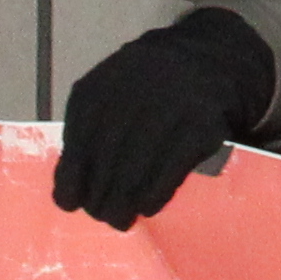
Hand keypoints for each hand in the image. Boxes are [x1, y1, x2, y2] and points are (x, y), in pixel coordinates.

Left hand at [53, 7, 273, 226]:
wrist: (211, 59)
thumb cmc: (148, 91)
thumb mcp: (109, 96)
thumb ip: (87, 134)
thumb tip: (69, 192)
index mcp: (100, 87)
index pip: (77, 142)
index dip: (70, 179)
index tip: (69, 204)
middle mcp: (132, 93)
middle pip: (105, 160)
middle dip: (98, 198)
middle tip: (102, 215)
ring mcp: (170, 107)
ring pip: (135, 170)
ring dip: (123, 205)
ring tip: (121, 220)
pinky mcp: (202, 125)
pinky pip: (170, 171)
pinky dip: (154, 195)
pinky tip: (147, 208)